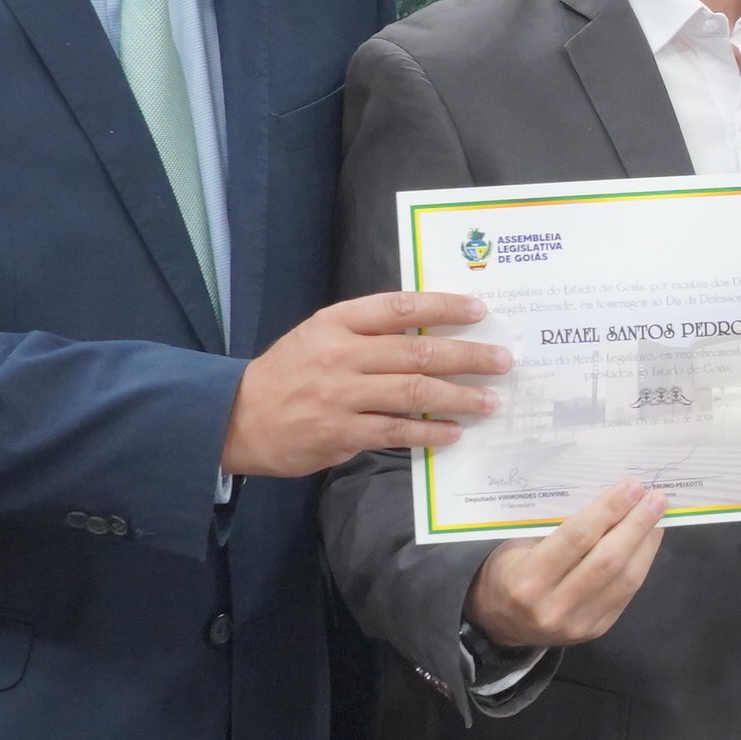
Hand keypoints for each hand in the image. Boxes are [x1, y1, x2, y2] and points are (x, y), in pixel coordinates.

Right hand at [222, 292, 510, 478]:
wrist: (237, 417)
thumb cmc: (288, 372)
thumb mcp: (320, 335)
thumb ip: (367, 332)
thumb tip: (429, 333)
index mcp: (337, 322)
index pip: (401, 306)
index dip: (444, 307)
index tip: (480, 311)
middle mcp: (342, 354)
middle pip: (418, 350)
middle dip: (468, 355)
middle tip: (503, 359)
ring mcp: (342, 395)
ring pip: (414, 391)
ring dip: (459, 396)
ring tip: (490, 400)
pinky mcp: (341, 432)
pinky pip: (397, 431)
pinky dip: (430, 431)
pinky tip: (454, 431)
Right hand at [464, 477, 668, 649]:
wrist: (499, 624)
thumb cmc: (509, 571)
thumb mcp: (517, 545)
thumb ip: (557, 528)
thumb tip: (608, 499)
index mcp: (528, 578)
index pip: (577, 537)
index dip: (609, 510)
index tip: (631, 487)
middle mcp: (553, 605)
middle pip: (607, 560)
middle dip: (636, 524)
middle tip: (656, 497)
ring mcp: (577, 623)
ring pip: (624, 579)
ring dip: (646, 543)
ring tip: (659, 516)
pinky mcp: (595, 631)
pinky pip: (626, 594)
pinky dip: (642, 564)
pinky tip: (648, 542)